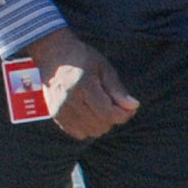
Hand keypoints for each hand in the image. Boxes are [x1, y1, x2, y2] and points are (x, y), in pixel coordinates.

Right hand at [23, 27, 139, 139]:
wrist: (53, 54)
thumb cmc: (83, 58)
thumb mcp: (104, 68)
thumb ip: (117, 90)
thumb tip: (134, 106)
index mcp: (84, 87)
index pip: (108, 114)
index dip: (124, 114)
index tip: (130, 107)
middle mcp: (70, 101)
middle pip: (101, 125)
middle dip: (114, 117)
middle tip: (115, 104)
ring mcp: (60, 110)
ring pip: (91, 131)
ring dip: (102, 123)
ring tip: (101, 107)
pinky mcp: (55, 115)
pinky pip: (78, 133)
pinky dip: (88, 127)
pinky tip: (90, 113)